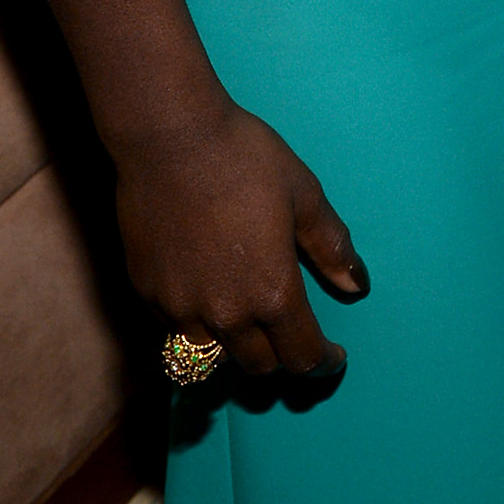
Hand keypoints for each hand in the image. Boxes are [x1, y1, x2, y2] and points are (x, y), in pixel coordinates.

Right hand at [113, 96, 367, 380]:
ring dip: (236, 344)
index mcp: (272, 294)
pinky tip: (204, 290)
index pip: (302, 356)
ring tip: (247, 315)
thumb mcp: (303, 195)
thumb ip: (331, 247)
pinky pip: (177, 327)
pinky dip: (197, 321)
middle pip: (259, 365)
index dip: (323, 362)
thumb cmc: (244, 158)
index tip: (332, 356)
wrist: (169, 137)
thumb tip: (357, 285)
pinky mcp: (146, 294)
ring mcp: (180, 309)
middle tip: (292, 333)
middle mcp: (225, 315)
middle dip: (282, 356)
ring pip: (215, 353)